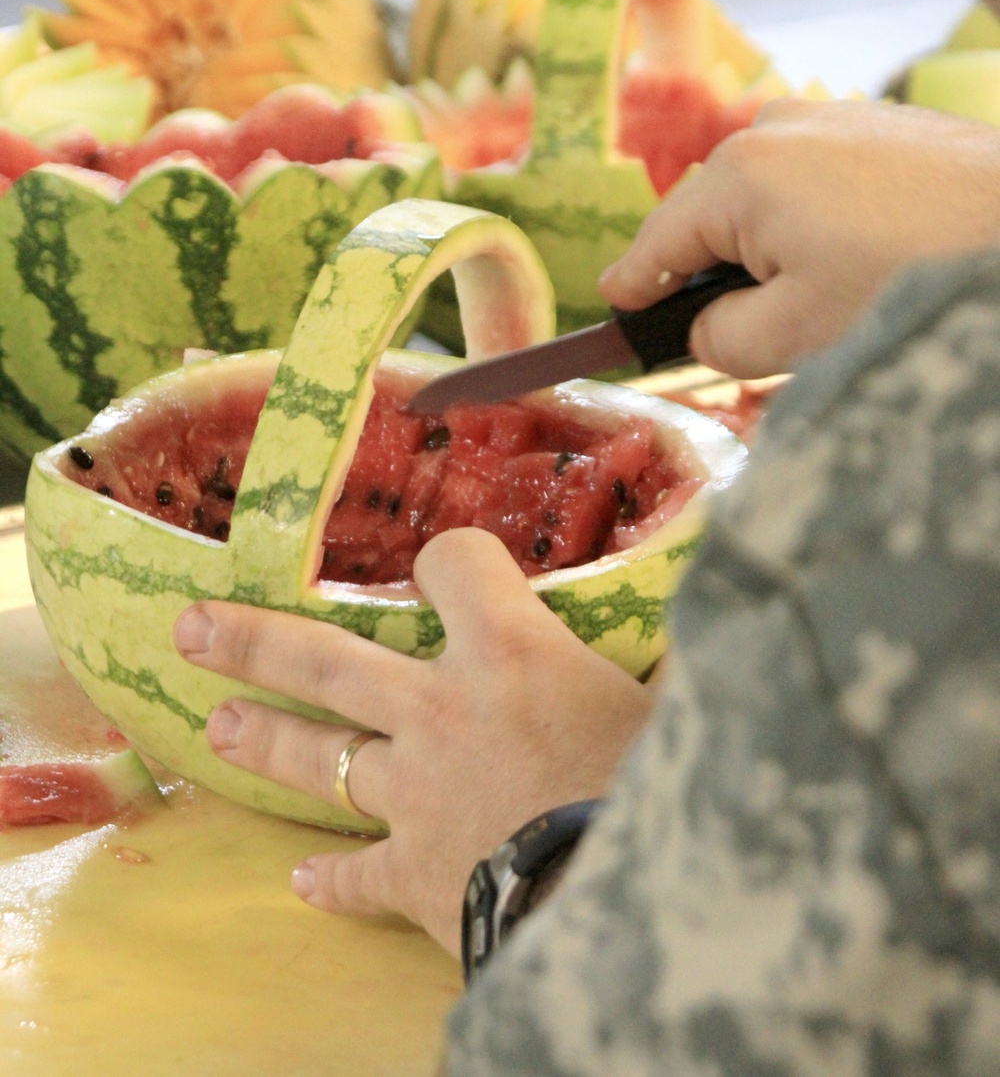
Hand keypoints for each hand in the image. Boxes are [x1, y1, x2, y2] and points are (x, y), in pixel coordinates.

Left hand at [173, 528, 652, 956]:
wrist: (630, 912)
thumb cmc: (664, 784)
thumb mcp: (686, 696)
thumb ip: (685, 643)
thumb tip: (736, 591)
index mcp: (509, 651)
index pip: (456, 563)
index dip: (453, 559)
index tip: (455, 566)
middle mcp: (442, 710)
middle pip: (327, 661)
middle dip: (255, 639)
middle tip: (192, 626)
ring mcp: (415, 794)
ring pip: (321, 758)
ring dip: (267, 740)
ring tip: (216, 724)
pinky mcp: (415, 875)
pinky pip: (358, 876)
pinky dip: (333, 880)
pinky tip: (303, 886)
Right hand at [600, 99, 999, 378]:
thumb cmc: (912, 281)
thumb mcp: (797, 335)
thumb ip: (718, 338)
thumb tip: (699, 328)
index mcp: (739, 174)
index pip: (659, 241)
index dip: (631, 285)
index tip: (612, 310)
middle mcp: (774, 126)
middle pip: (715, 218)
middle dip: (722, 276)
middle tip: (762, 339)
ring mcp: (832, 115)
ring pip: (771, 200)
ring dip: (780, 252)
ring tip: (835, 301)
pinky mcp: (881, 124)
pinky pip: (822, 181)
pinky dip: (826, 224)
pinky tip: (871, 261)